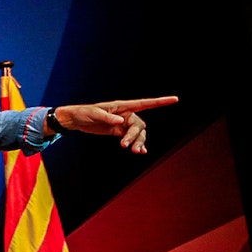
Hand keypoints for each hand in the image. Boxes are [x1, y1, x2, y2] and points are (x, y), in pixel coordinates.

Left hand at [53, 96, 177, 153]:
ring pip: (138, 134)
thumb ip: (108, 118)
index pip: (144, 103)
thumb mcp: (94, 114)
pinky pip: (131, 139)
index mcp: (122, 106)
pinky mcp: (119, 132)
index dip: (160, 101)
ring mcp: (123, 124)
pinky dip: (136, 144)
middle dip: (136, 136)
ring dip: (137, 142)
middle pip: (139, 125)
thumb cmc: (84, 113)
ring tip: (135, 152)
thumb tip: (121, 122)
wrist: (76, 120)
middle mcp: (126, 114)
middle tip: (126, 146)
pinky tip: (141, 152)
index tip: (175, 99)